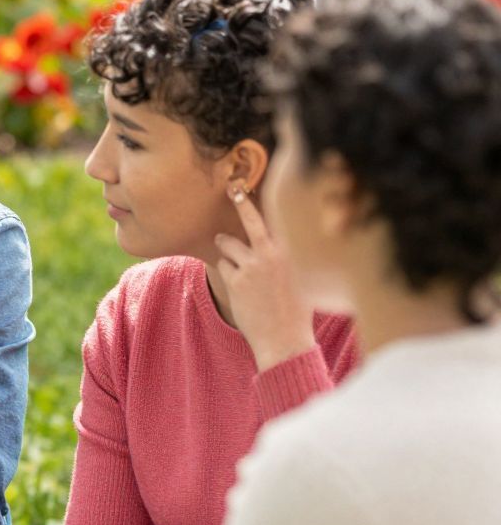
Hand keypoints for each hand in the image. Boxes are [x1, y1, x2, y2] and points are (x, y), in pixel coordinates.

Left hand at [213, 188, 314, 371]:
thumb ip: (288, 257)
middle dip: (240, 201)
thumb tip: (278, 241)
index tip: (249, 186)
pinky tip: (238, 286)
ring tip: (235, 262)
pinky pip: (221, 265)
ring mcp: (252, 265)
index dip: (260, 203)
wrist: (285, 338)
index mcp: (293, 251)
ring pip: (228, 244)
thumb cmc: (297, 309)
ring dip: (227, 249)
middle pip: (251, 219)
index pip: (276, 218)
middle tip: (232, 188)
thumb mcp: (303, 277)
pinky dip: (225, 271)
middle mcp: (273, 253)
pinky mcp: (235, 279)